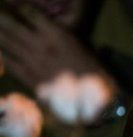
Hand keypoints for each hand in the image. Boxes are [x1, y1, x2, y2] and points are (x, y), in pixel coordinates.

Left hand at [0, 11, 114, 91]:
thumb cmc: (90, 70)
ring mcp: (33, 62)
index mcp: (57, 35)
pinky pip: (10, 62)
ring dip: (0, 34)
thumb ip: (59, 34)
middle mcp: (42, 46)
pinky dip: (2, 54)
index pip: (32, 15)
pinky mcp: (28, 77)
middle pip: (14, 26)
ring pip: (8, 43)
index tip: (20, 8)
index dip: (23, 10)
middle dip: (4, 19)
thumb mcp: (78, 45)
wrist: (91, 98)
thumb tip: (45, 26)